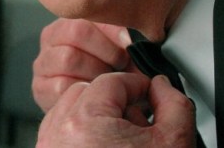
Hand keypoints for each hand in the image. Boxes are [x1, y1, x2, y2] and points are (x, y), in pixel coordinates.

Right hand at [33, 18, 134, 111]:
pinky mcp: (39, 88)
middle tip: (121, 65)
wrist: (93, 108)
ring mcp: (42, 64)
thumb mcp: (117, 47)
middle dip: (105, 51)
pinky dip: (83, 91)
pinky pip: (62, 85)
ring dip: (95, 71)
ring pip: (68, 57)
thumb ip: (121, 36)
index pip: (87, 16)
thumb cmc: (110, 72)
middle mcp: (50, 40)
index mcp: (68, 22)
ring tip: (108, 81)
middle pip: (76, 33)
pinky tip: (94, 95)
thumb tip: (129, 38)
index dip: (111, 33)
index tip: (129, 46)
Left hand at [36, 73, 196, 146]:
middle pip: (87, 92)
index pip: (112, 82)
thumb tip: (162, 87)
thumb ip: (174, 105)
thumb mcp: (173, 144)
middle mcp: (60, 132)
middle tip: (139, 124)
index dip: (137, 87)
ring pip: (70, 111)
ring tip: (123, 143)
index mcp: (86, 121)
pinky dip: (81, 135)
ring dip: (96, 117)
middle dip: (115, 102)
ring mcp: (49, 147)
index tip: (150, 96)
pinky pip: (60, 132)